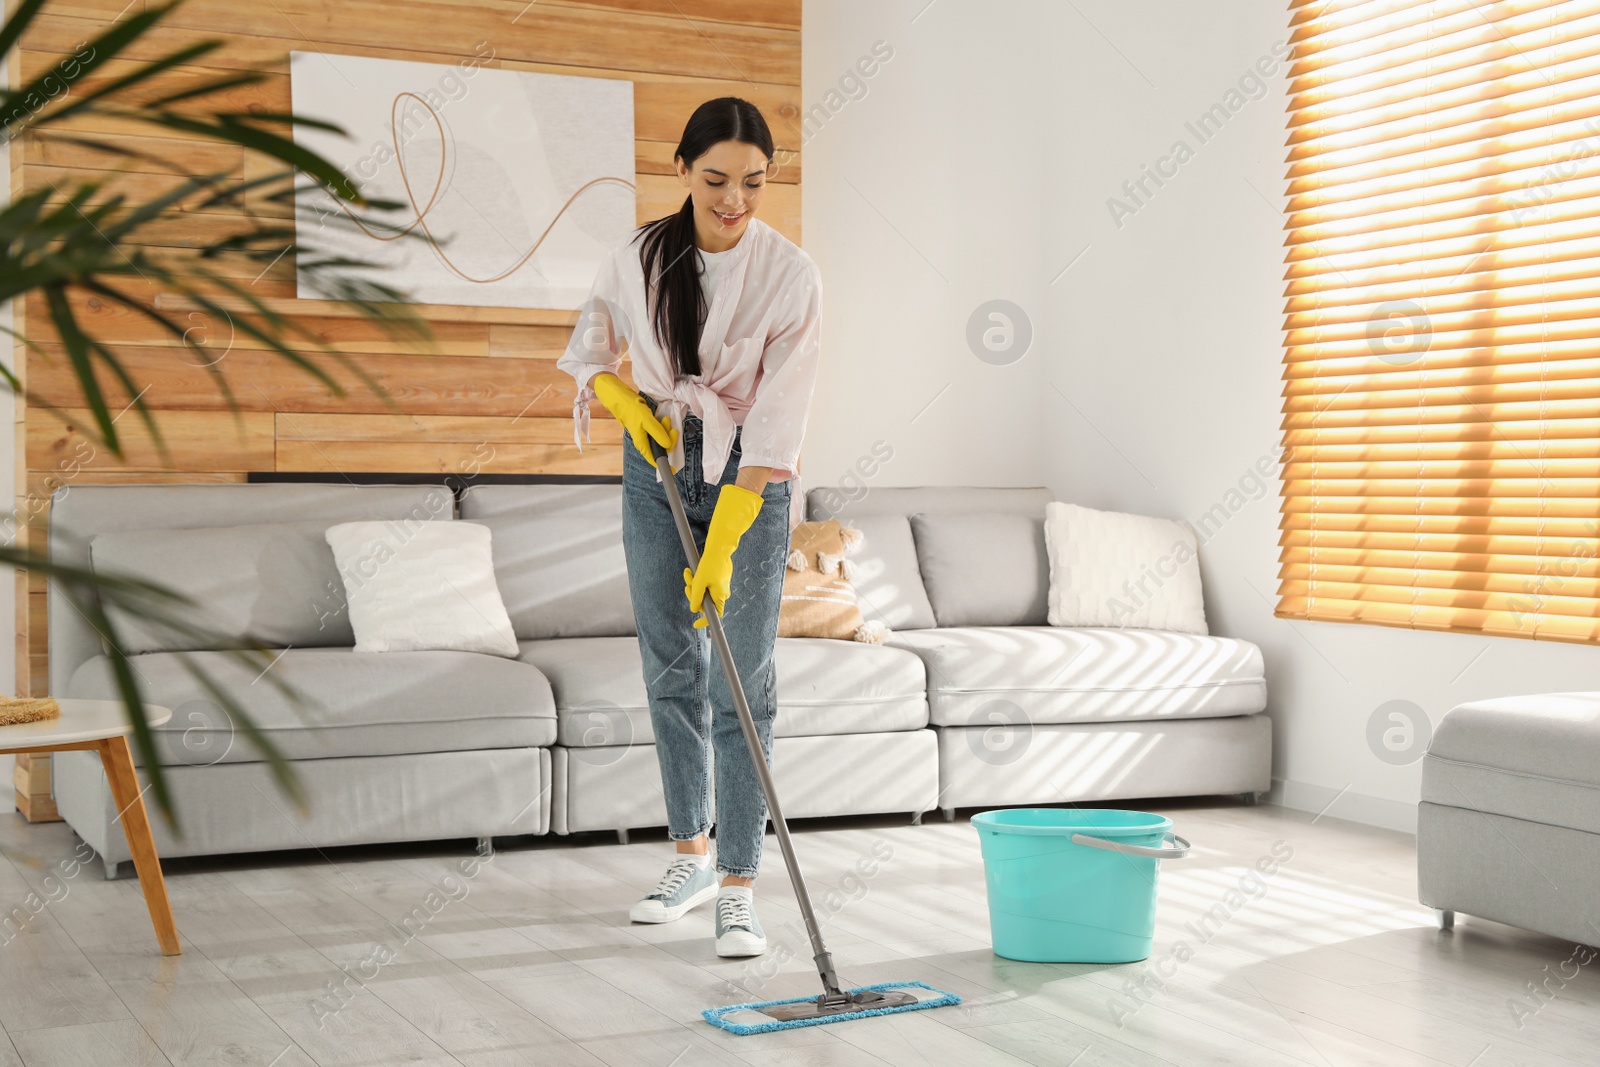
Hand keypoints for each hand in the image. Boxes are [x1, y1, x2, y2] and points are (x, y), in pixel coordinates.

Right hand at [592, 372, 677, 467]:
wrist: (623, 400)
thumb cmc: (632, 411)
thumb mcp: (647, 421)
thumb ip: (658, 433)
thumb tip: (668, 445)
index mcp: (643, 445)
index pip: (655, 460)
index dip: (665, 465)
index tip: (674, 470)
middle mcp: (645, 442)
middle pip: (662, 448)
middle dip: (669, 438)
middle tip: (672, 428)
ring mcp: (647, 436)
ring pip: (662, 438)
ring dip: (666, 430)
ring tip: (665, 420)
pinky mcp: (649, 429)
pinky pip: (660, 431)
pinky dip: (663, 426)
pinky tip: (663, 419)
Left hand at [684, 484, 763, 627]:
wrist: (719, 548)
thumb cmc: (710, 565)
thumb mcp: (699, 582)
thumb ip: (695, 598)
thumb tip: (694, 610)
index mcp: (720, 597)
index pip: (715, 615)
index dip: (705, 621)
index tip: (696, 625)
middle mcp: (722, 593)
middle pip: (704, 601)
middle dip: (693, 593)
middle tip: (687, 583)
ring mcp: (720, 586)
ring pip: (703, 590)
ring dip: (693, 583)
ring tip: (688, 572)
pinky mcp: (718, 579)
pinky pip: (706, 583)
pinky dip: (698, 579)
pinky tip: (692, 570)